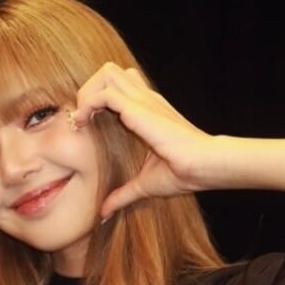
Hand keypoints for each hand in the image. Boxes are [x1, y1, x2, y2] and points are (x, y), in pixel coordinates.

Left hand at [70, 64, 214, 218]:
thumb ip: (122, 195)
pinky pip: (105, 93)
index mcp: (147, 111)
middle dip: (89, 88)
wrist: (202, 166)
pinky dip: (88, 104)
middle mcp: (144, 99)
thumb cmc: (182, 173)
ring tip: (81, 119)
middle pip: (110, 70)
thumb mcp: (144, 185)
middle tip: (82, 117)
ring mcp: (143, 100)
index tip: (85, 124)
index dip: (98, 98)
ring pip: (106, 73)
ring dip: (88, 92)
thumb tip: (104, 214)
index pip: (119, 86)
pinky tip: (82, 123)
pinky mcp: (140, 108)